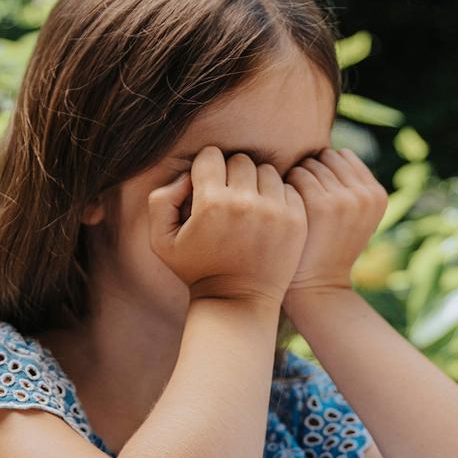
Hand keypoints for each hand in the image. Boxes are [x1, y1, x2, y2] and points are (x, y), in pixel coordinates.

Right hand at [148, 146, 306, 305]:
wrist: (237, 301)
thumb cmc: (196, 269)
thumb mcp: (161, 240)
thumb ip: (160, 200)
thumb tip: (187, 176)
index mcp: (212, 204)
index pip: (211, 155)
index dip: (205, 168)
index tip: (206, 188)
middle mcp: (245, 203)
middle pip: (241, 160)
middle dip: (231, 174)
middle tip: (228, 198)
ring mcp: (275, 211)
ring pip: (267, 170)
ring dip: (256, 183)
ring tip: (248, 206)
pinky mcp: (296, 220)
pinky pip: (288, 187)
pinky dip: (277, 196)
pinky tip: (266, 215)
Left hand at [284, 148, 387, 294]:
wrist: (316, 285)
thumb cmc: (327, 247)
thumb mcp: (354, 217)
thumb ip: (351, 184)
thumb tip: (329, 150)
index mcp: (378, 195)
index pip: (344, 156)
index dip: (326, 172)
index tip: (318, 196)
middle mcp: (366, 195)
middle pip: (328, 157)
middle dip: (313, 173)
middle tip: (305, 201)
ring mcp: (345, 199)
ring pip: (311, 164)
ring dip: (298, 180)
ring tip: (297, 206)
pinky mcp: (321, 204)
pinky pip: (297, 174)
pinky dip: (288, 187)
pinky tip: (287, 208)